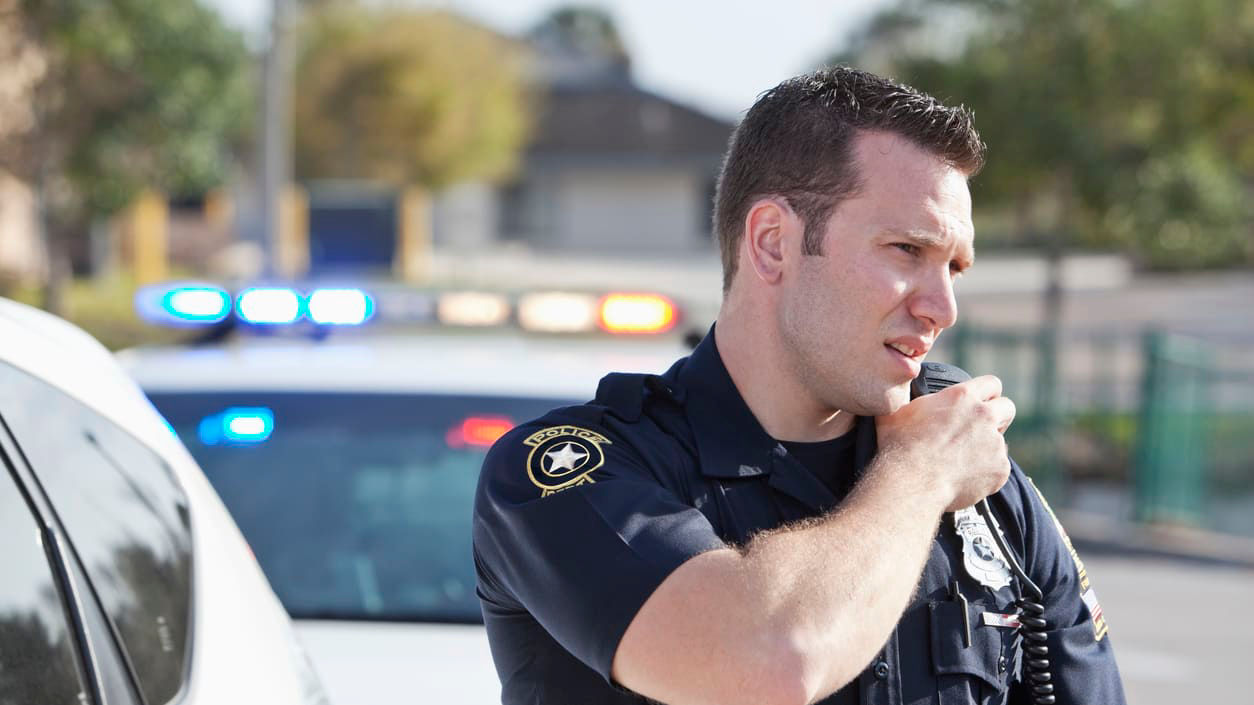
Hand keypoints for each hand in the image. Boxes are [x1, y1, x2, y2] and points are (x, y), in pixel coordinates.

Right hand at [874, 375, 1015, 511]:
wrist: (911, 482)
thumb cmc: (899, 446)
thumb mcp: (897, 411)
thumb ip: (909, 398)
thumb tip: (898, 391)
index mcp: (962, 397)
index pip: (991, 383)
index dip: (987, 393)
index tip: (982, 401)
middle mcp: (984, 416)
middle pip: (1008, 407)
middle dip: (998, 416)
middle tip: (980, 429)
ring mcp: (995, 443)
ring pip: (1000, 442)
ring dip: (987, 448)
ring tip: (962, 461)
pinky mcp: (1000, 469)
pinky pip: (998, 468)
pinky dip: (986, 473)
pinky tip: (965, 478)